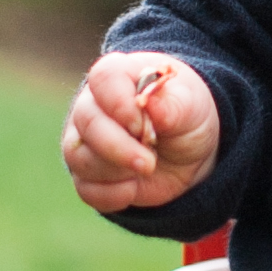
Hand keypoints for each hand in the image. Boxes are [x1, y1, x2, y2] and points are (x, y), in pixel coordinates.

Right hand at [60, 52, 220, 215]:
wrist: (189, 153)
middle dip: (119, 148)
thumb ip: (173, 104)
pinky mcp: (86, 174)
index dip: (121, 104)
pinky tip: (134, 187)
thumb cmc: (186, 115)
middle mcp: (92, 105)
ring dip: (117, 172)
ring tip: (147, 168)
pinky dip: (113, 195)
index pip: (104, 78)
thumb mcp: (192, 106)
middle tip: (150, 163)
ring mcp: (84, 140)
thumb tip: (150, 104)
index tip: (144, 125)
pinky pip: (86, 189)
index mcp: (119, 75)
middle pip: (87, 122)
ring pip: (80, 158)